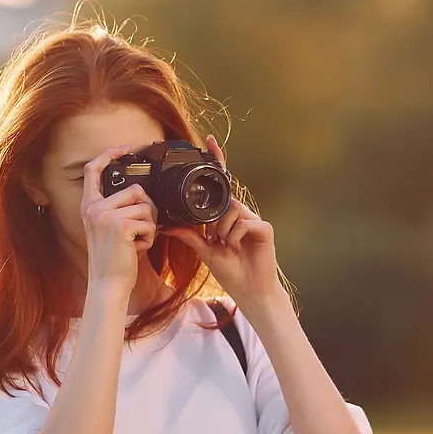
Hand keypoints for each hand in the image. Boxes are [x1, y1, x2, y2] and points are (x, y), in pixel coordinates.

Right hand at [80, 145, 157, 291]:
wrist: (107, 284)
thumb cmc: (113, 259)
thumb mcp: (108, 229)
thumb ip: (118, 209)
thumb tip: (142, 195)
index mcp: (89, 206)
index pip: (94, 170)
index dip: (109, 154)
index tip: (125, 148)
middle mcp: (94, 208)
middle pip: (135, 189)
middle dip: (148, 209)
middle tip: (142, 229)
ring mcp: (105, 216)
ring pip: (146, 207)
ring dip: (149, 226)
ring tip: (137, 241)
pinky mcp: (120, 226)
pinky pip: (149, 223)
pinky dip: (150, 238)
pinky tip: (138, 249)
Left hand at [162, 135, 283, 310]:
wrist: (250, 291)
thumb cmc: (231, 270)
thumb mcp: (204, 251)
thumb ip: (189, 236)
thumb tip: (168, 226)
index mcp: (228, 216)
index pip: (222, 187)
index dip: (217, 163)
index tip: (209, 142)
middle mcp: (242, 214)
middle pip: (223, 201)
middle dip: (215, 220)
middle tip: (216, 240)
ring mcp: (254, 220)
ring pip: (231, 211)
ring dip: (223, 231)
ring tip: (227, 247)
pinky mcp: (264, 228)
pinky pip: (243, 224)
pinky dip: (234, 237)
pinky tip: (236, 248)